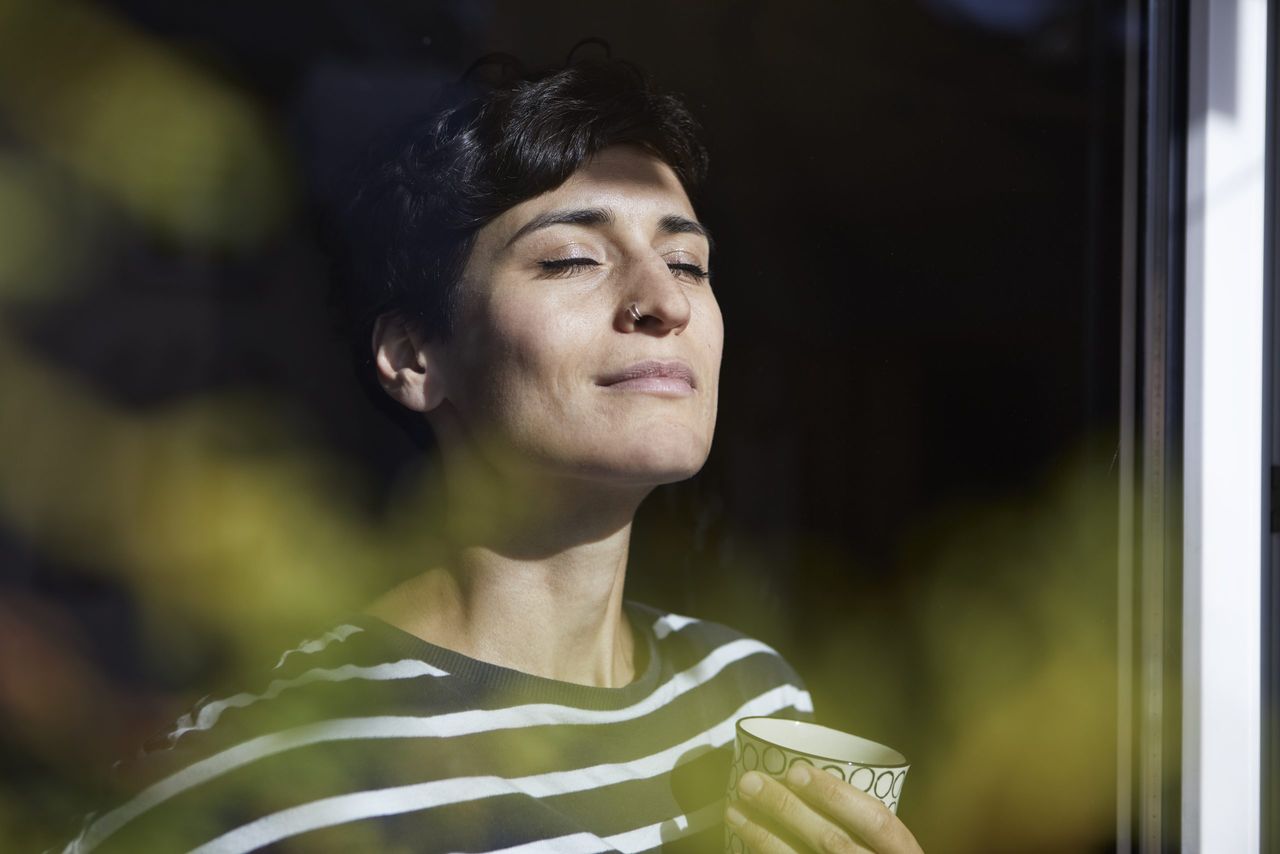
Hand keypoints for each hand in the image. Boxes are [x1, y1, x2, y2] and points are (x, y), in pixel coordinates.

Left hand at [726, 766, 922, 852]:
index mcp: (901, 850)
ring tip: (734, 810)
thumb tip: (806, 772)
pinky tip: (745, 843)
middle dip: (786, 809)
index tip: (795, 770)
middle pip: (831, 840)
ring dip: (764, 836)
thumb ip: (864, 819)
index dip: (834, 793)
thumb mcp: (890, 844)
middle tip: (750, 782)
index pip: (874, 818)